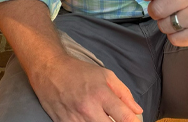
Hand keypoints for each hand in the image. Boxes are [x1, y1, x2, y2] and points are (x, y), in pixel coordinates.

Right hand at [28, 52, 142, 121]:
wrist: (50, 70)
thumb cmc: (79, 71)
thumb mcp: (105, 75)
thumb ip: (123, 93)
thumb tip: (137, 111)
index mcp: (101, 94)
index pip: (124, 117)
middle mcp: (89, 109)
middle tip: (118, 120)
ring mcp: (75, 120)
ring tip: (104, 117)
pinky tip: (92, 119)